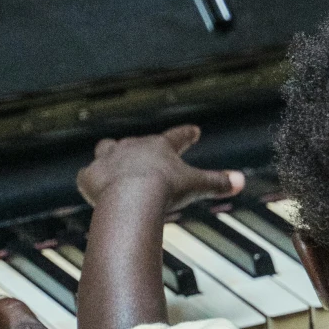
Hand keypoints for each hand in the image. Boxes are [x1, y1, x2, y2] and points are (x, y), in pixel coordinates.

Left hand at [77, 124, 243, 216]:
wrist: (131, 198)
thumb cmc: (165, 189)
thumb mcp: (196, 185)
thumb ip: (218, 182)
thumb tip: (242, 181)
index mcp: (160, 147)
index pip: (176, 137)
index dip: (186, 135)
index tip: (193, 131)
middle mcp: (132, 147)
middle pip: (137, 142)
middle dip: (142, 148)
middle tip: (146, 155)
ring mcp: (109, 160)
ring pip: (106, 149)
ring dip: (110, 157)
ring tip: (112, 165)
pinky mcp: (89, 176)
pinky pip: (86, 176)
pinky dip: (89, 182)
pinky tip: (91, 187)